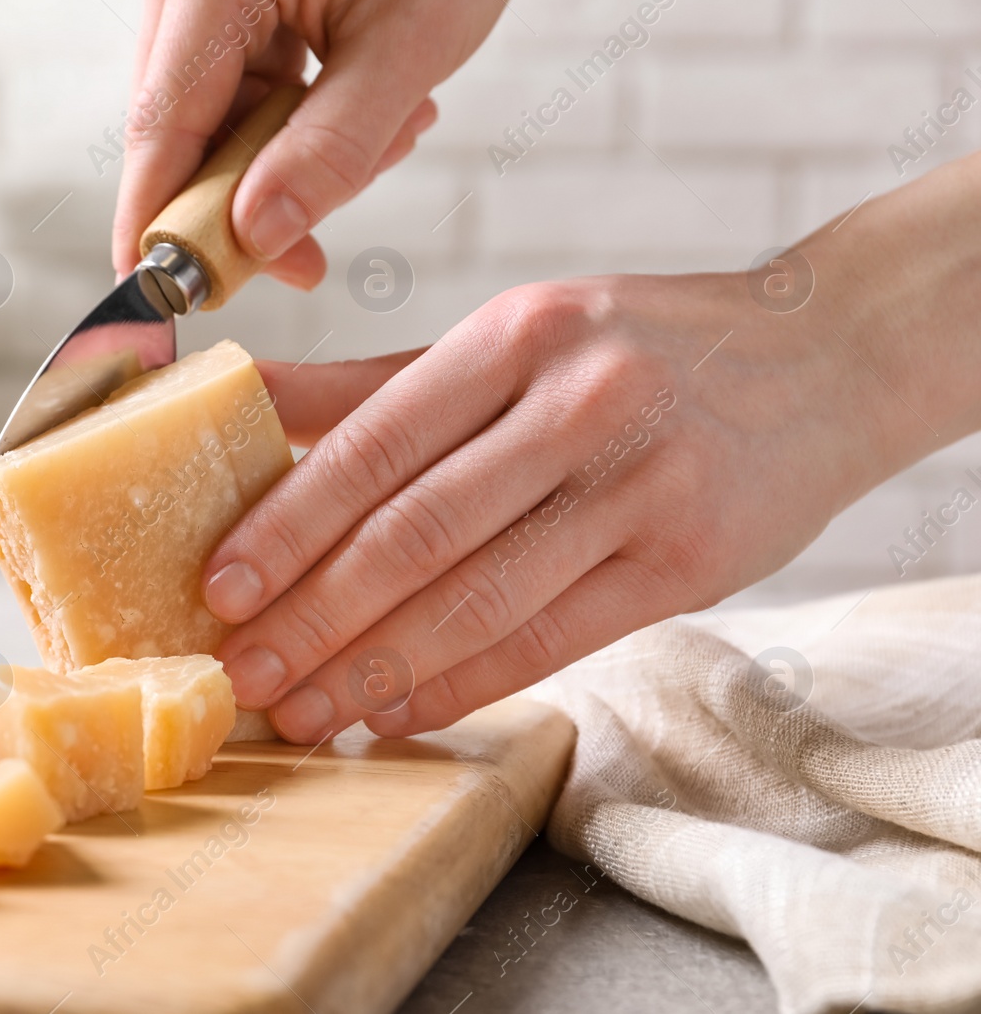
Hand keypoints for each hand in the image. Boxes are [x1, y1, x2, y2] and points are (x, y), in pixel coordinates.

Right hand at [112, 0, 532, 284]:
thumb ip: (332, 150)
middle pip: (180, 122)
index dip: (156, 221)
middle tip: (314, 257)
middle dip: (249, 196)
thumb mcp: (411, 43)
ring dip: (284, 153)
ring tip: (392, 130)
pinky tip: (368, 106)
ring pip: (210, 105)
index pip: (163, 124)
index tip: (155, 297)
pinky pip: (235, 71)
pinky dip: (292, 111)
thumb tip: (257, 238)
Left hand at [204, 151, 980, 743]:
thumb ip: (374, 382)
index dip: (289, 525)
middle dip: (315, 616)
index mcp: (518, 335)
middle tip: (243, 675)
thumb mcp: (511, 336)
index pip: (376, 444)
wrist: (825, 357)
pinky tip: (394, 711)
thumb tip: (235, 394)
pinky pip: (551, 639)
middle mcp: (580, 404)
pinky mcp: (687, 564)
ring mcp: (642, 487)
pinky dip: (463, 683)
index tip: (220, 589)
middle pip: (417, 533)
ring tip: (303, 711)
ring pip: (479, 598)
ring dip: (376, 669)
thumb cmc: (635, 349)